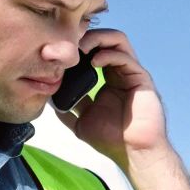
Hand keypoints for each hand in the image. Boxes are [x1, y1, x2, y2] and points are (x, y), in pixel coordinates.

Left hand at [55, 28, 170, 166]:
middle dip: (86, 36)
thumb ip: (68, 107)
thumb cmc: (112, 139)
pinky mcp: (141, 78)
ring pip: (118, 40)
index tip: (60, 49)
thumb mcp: (80, 121)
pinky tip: (94, 62)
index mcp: (108, 79)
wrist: (133, 153)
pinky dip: (108, 54)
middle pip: (105, 39)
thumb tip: (47, 97)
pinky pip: (125, 57)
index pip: (94, 50)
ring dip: (97, 38)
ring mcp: (132, 73)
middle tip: (68, 42)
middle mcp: (121, 72)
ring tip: (80, 47)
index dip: (77, 45)